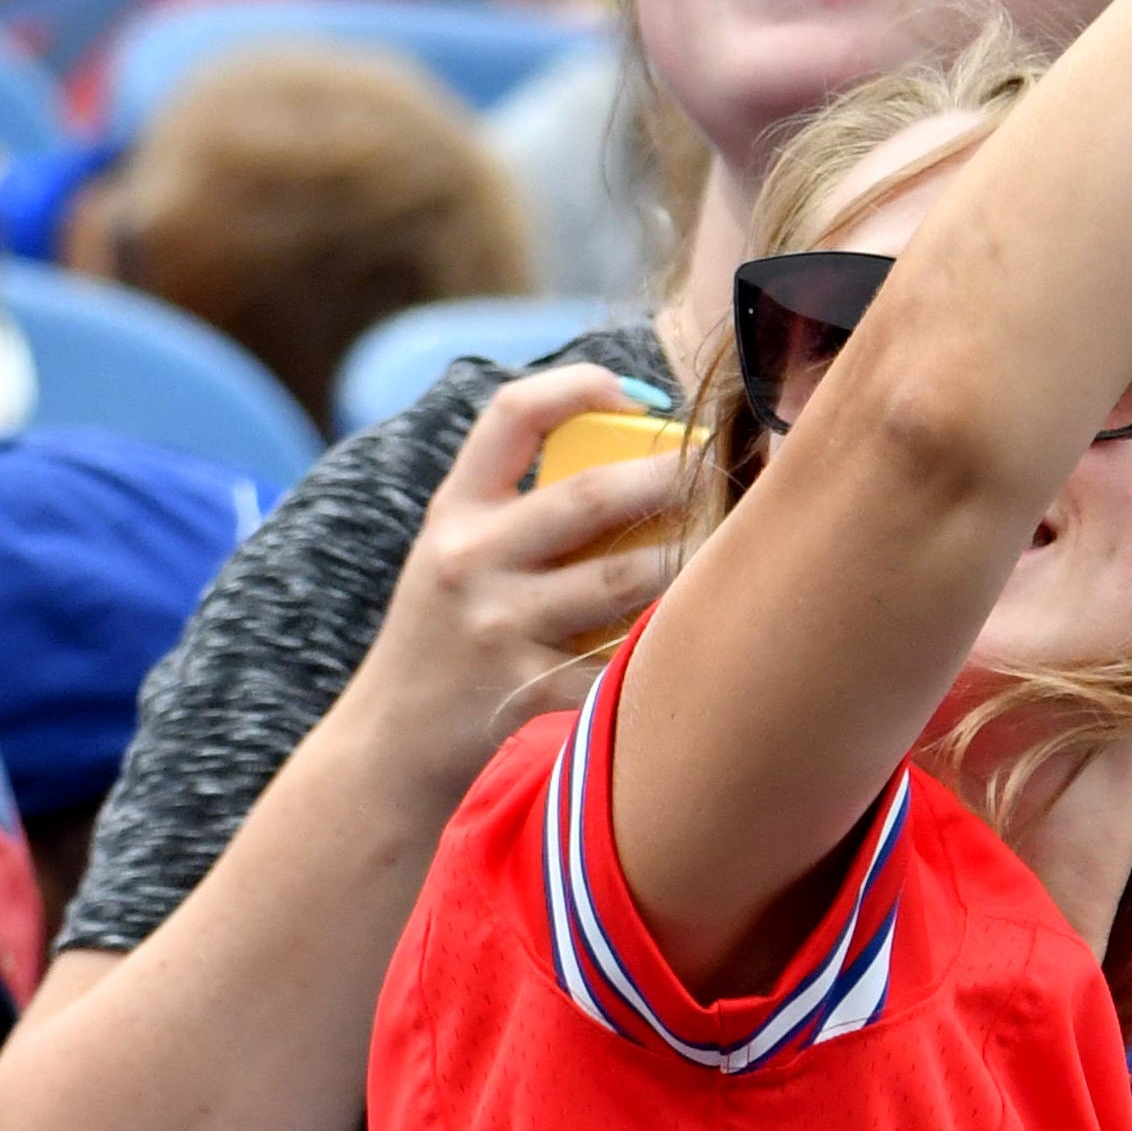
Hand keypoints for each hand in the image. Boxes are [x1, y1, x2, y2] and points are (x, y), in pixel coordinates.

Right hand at [330, 365, 694, 797]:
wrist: (391, 743)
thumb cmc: (450, 631)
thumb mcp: (458, 551)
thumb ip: (523, 503)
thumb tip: (645, 435)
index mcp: (456, 509)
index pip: (512, 414)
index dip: (581, 387)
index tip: (641, 396)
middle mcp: (469, 559)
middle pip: (591, 496)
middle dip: (672, 475)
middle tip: (728, 468)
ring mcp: (496, 628)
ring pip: (623, 582)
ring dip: (690, 560)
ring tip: (741, 545)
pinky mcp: (523, 693)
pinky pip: (616, 665)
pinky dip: (663, 649)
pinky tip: (708, 637)